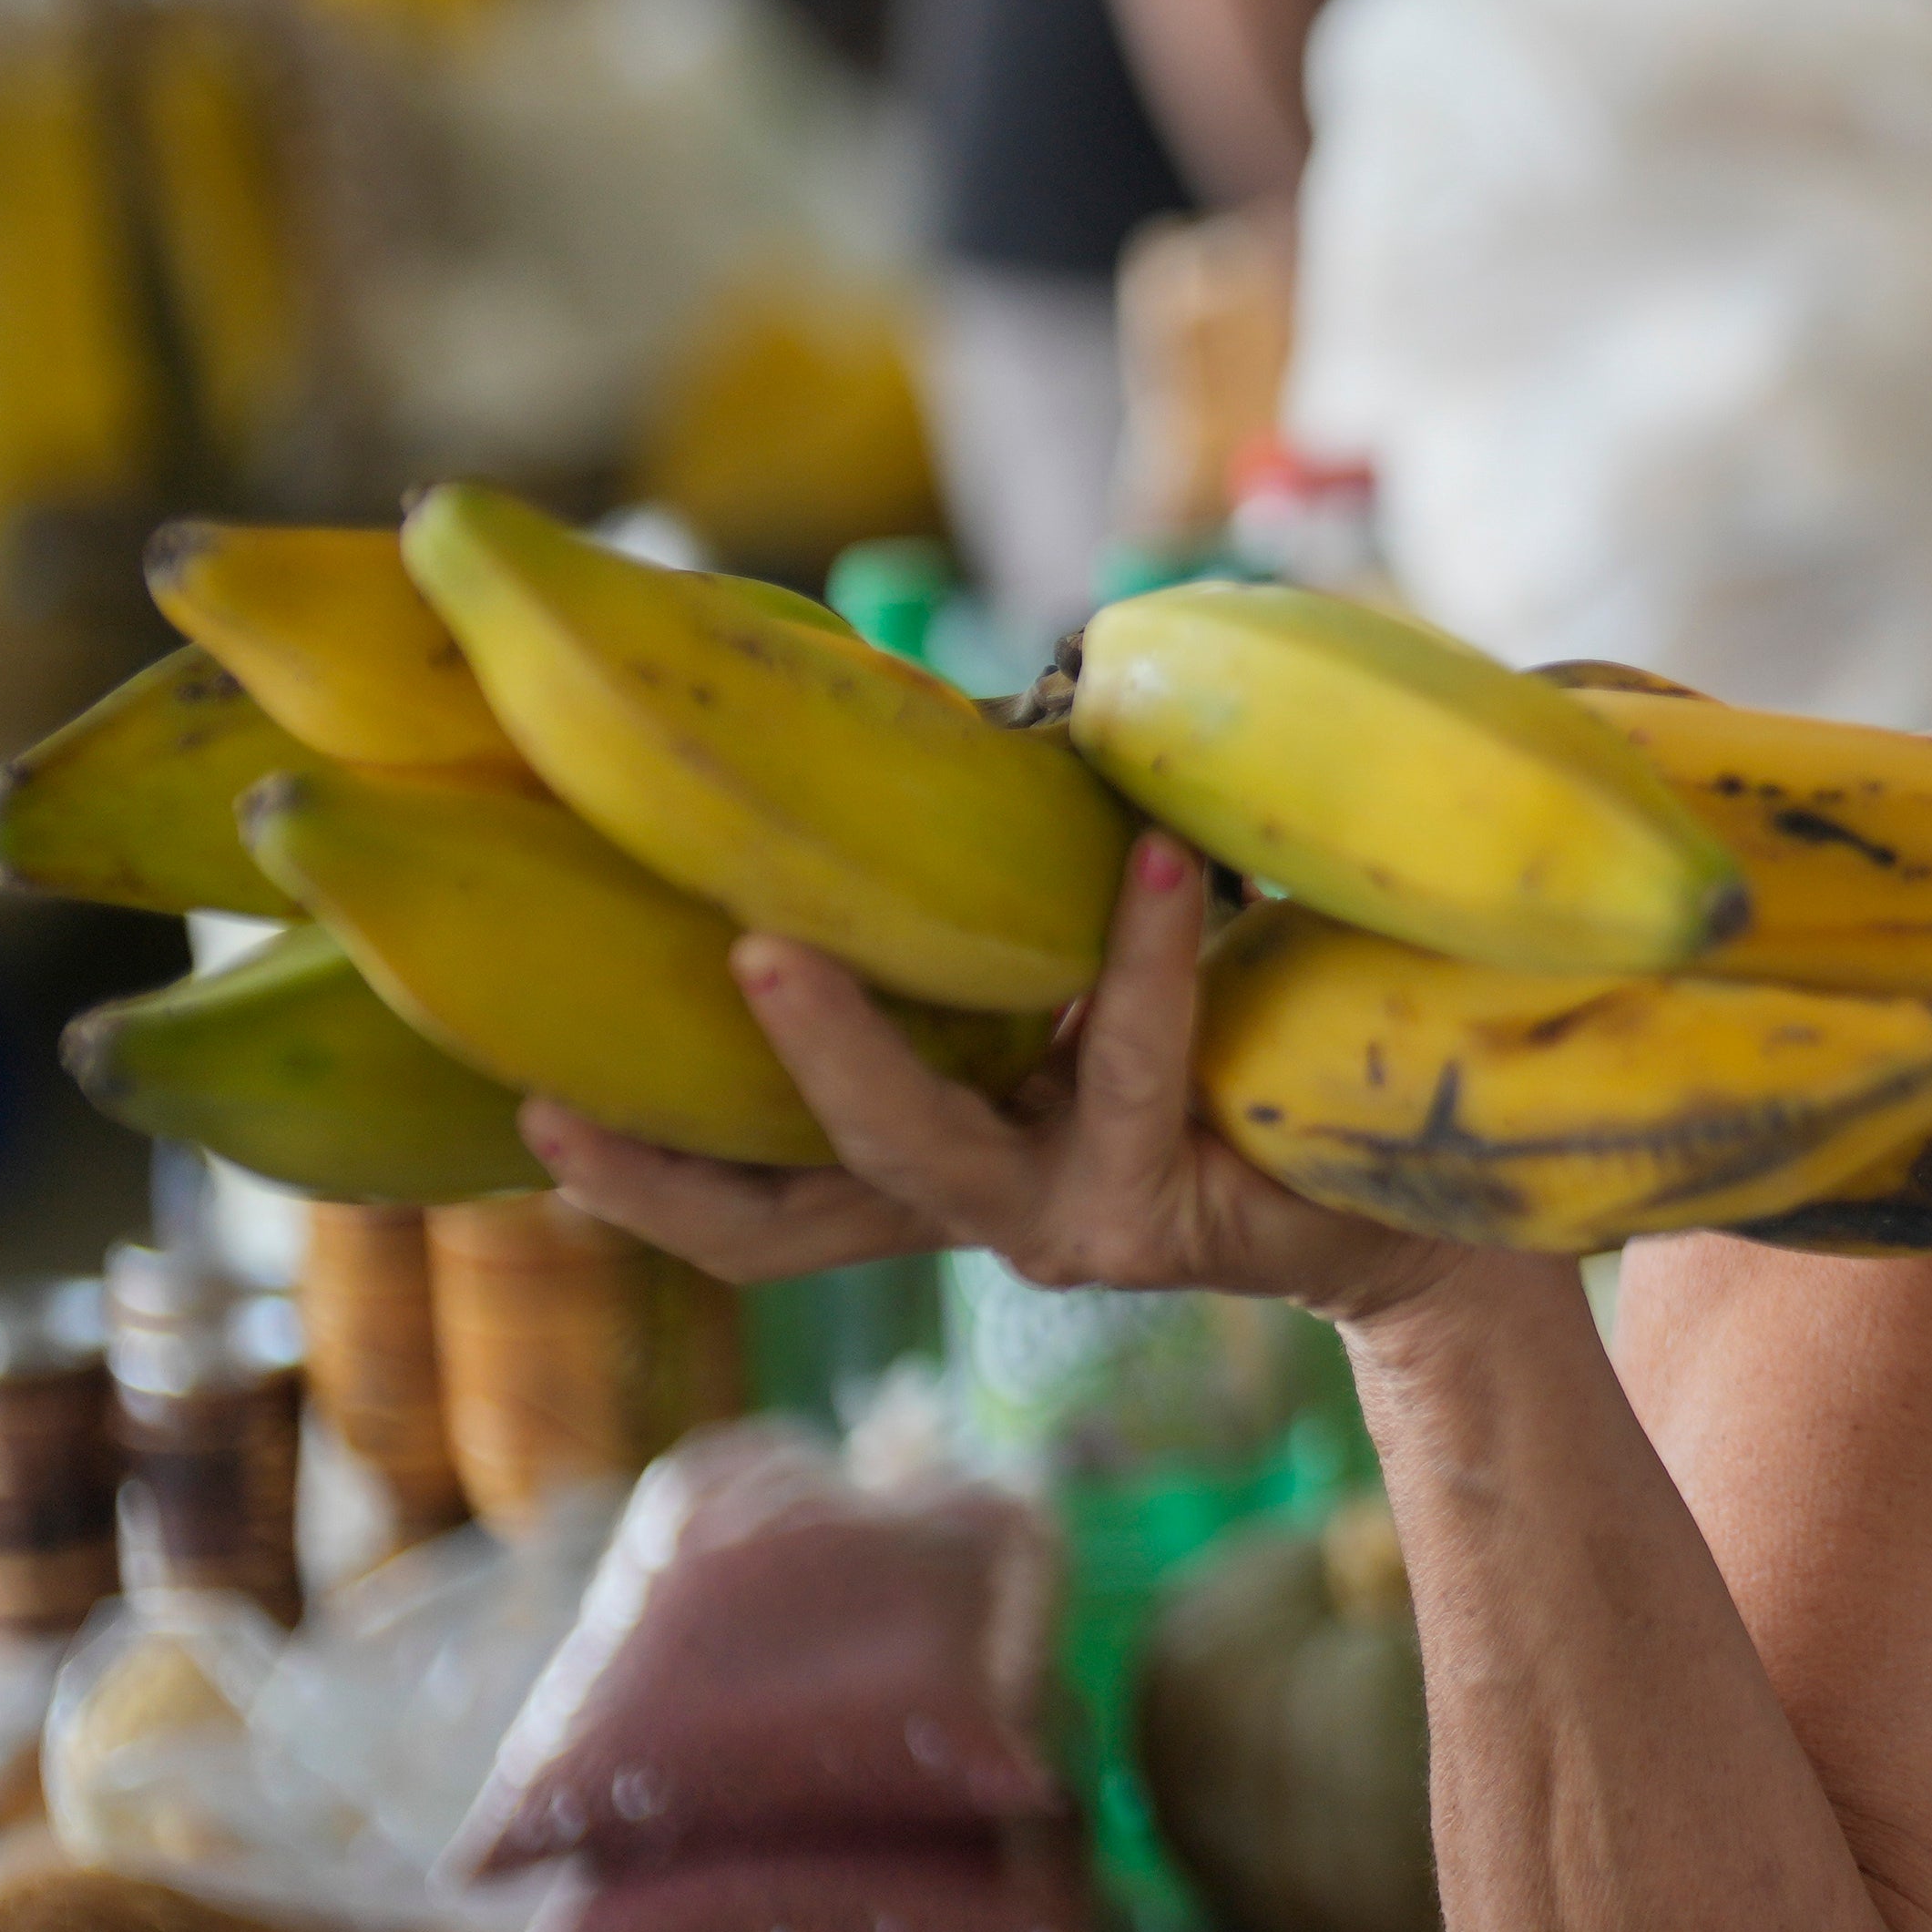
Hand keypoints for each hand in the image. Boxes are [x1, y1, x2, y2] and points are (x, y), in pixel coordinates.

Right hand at [523, 832, 1457, 1328]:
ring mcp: (1060, 1219)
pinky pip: (1128, 1063)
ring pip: (918, 1149)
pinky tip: (1162, 857)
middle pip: (786, 1217)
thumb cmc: (1239, 1043)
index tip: (525, 1097)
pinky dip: (1142, 949)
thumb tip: (909, 712)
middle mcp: (977, 1205)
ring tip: (782, 945)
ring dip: (845, 1048)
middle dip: (673, 1157)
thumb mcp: (1083, 967)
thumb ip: (994, 892)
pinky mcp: (1158, 1206)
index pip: (749, 1198)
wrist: (1405, 1177)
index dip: (636, 1175)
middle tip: (567, 1067)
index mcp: (933, 1154)